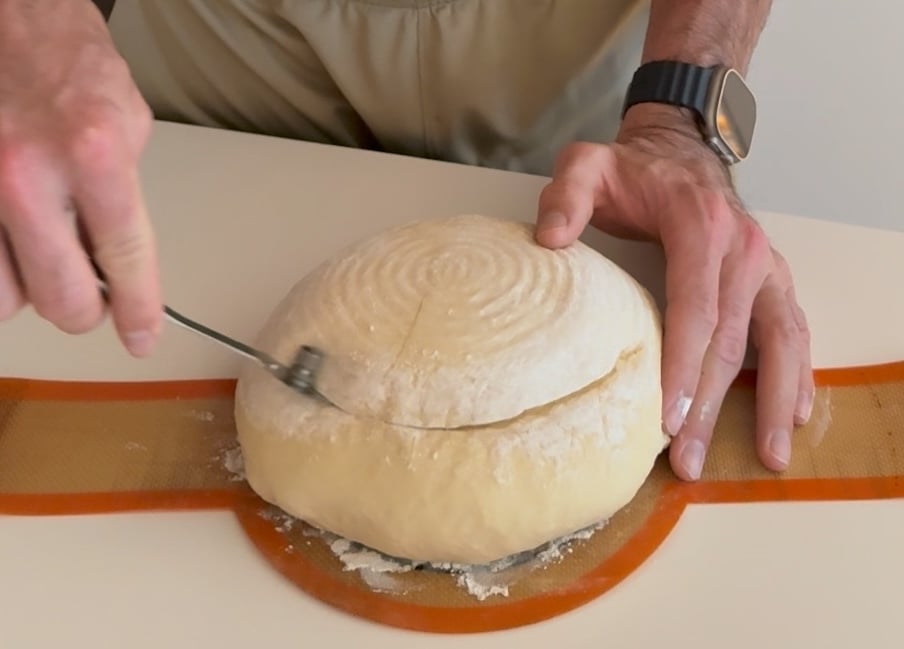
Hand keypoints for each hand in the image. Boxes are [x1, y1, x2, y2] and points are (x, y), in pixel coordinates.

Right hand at [0, 0, 159, 355]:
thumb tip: (115, 270)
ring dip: (28, 288)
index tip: (141, 339)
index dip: (138, 310)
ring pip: (4, 299)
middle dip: (84, 308)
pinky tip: (10, 238)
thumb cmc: (68, 61)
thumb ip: (123, 199)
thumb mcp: (128, 123)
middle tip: (89, 291)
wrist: (6, 13)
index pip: (125, 259)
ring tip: (39, 251)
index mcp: (94, 153)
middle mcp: (26, 174)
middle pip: (62, 301)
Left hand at [533, 106, 813, 480]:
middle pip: (731, 341)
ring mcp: (765, 266)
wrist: (680, 150)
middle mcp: (742, 252)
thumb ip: (566, 196)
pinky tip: (795, 414)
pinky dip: (799, 373)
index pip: (695, 309)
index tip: (669, 419)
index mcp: (699, 229)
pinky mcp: (772, 279)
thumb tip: (549, 241)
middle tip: (690, 462)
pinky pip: (794, 329)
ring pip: (777, 342)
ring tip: (769, 458)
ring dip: (772, 403)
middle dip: (712, 407)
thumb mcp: (588, 166)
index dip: (683, 367)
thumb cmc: (633, 170)